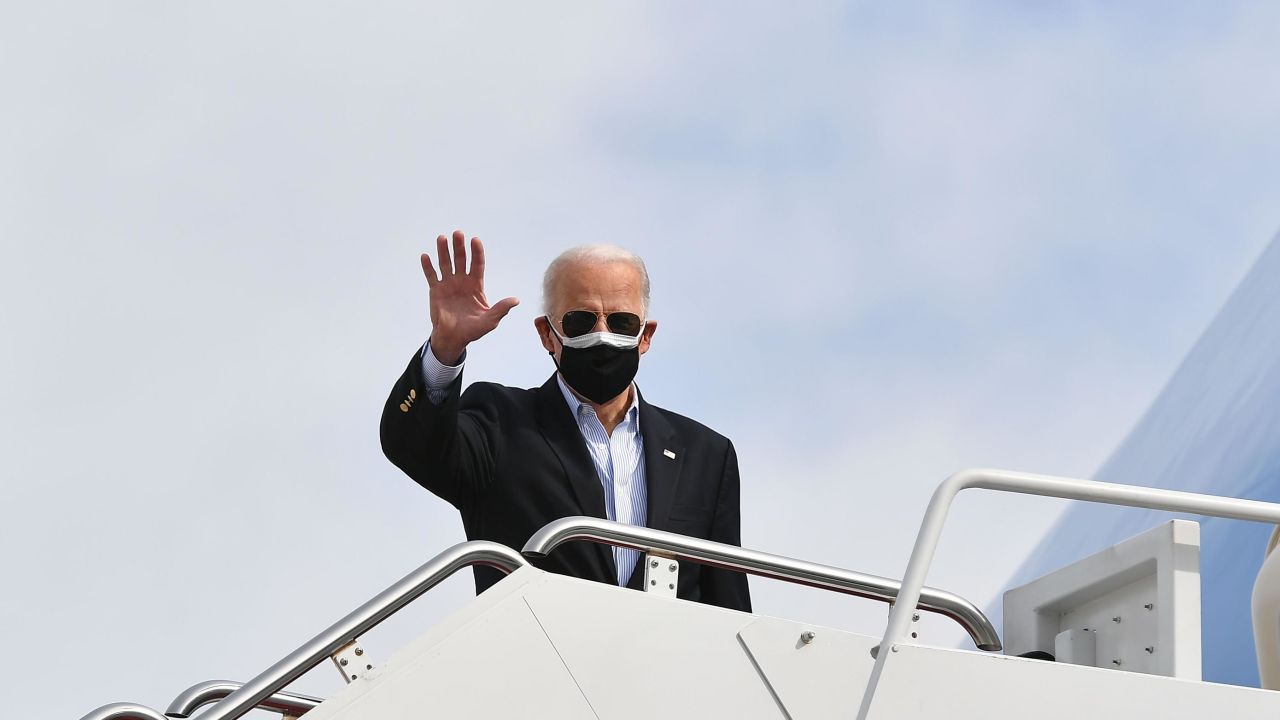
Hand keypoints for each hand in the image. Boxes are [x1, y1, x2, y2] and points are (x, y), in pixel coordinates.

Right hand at [421, 230, 518, 364]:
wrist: (454, 338)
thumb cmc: (473, 330)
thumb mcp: (490, 320)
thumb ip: (501, 309)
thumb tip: (516, 300)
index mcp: (476, 285)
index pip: (477, 264)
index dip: (477, 252)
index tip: (475, 240)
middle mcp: (462, 281)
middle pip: (461, 260)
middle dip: (460, 247)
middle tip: (458, 233)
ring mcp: (448, 284)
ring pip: (445, 263)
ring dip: (443, 251)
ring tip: (442, 238)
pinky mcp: (436, 290)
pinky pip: (431, 276)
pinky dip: (428, 266)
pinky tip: (425, 256)